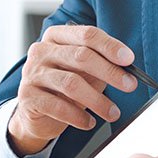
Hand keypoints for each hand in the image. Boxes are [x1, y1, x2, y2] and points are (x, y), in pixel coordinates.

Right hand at [8, 24, 139, 155]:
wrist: (36, 112)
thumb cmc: (63, 86)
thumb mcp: (83, 71)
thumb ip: (101, 65)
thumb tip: (126, 68)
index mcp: (56, 36)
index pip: (86, 35)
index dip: (110, 46)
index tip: (128, 59)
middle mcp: (41, 51)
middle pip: (80, 56)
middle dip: (109, 71)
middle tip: (129, 85)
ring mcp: (32, 73)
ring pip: (71, 83)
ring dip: (97, 100)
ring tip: (112, 112)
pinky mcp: (27, 97)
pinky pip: (58, 107)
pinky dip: (78, 117)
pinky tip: (89, 123)